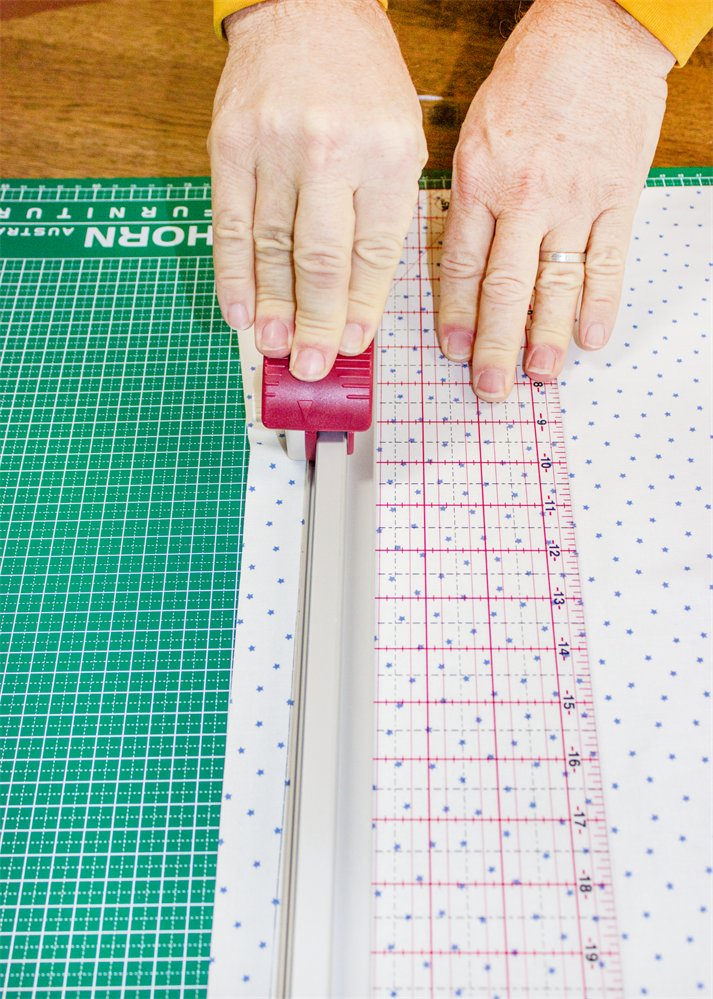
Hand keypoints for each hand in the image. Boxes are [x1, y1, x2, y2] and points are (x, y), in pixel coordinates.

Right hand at [209, 0, 426, 379]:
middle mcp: (331, 151)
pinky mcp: (229, 145)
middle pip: (322, 259)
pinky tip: (238, 310)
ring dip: (272, 307)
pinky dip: (232, 274)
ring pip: (271, 249)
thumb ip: (383, 217)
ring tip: (277, 348)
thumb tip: (359, 301)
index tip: (353, 344)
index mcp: (388, 153)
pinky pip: (228, 224)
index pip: (374, 252)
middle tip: (313, 366)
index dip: (362, 307)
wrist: (306, 9)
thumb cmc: (362, 84)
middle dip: (317, 322)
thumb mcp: (401, 140)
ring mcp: (274, 148)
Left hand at [437, 0, 675, 400]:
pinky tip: (590, 337)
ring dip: (545, 337)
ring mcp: (574, 201)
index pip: (459, 266)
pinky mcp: (618, 197)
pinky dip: (599, 304)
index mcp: (479, 182)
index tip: (450, 350)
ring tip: (538, 376)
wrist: (596, 31)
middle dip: (494, 345)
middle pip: (503, 289)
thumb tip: (460, 255)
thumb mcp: (475, 131)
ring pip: (554, 285)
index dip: (454, 315)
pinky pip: (608, 262)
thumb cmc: (532, 75)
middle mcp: (523, 198)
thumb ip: (468, 196)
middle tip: (489, 386)